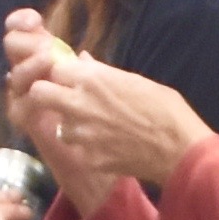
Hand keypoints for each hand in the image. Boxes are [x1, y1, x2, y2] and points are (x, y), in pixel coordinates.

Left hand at [2, 34, 214, 197]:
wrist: (179, 150)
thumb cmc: (165, 109)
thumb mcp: (135, 80)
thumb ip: (102, 72)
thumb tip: (81, 61)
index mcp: (93, 79)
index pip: (53, 69)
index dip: (59, 74)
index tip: (67, 78)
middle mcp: (80, 104)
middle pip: (39, 93)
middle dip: (47, 95)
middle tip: (62, 100)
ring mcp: (82, 134)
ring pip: (59, 127)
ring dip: (72, 127)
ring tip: (94, 129)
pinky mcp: (88, 158)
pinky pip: (79, 150)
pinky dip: (89, 149)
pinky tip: (108, 147)